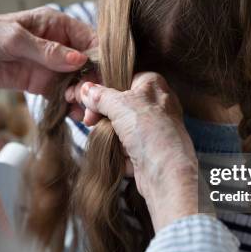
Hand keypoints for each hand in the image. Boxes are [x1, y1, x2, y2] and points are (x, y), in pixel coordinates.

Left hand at [0, 7, 96, 134]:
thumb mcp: (15, 39)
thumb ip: (47, 51)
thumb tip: (79, 61)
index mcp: (57, 24)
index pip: (90, 40)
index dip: (101, 58)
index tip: (106, 77)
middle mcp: (59, 45)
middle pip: (87, 64)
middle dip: (94, 82)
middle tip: (95, 100)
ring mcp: (51, 66)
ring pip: (77, 82)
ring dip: (84, 97)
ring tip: (86, 112)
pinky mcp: (41, 84)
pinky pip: (62, 95)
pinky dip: (70, 105)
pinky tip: (76, 116)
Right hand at [74, 73, 199, 230]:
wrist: (166, 173)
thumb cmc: (150, 131)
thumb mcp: (120, 105)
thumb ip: (100, 96)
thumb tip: (86, 90)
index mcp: (153, 85)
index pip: (121, 78)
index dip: (101, 88)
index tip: (84, 97)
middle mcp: (156, 104)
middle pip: (119, 104)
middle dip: (102, 114)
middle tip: (89, 121)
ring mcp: (153, 129)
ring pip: (120, 127)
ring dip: (110, 134)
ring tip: (109, 140)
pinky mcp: (148, 150)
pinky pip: (126, 146)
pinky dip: (120, 151)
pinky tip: (121, 155)